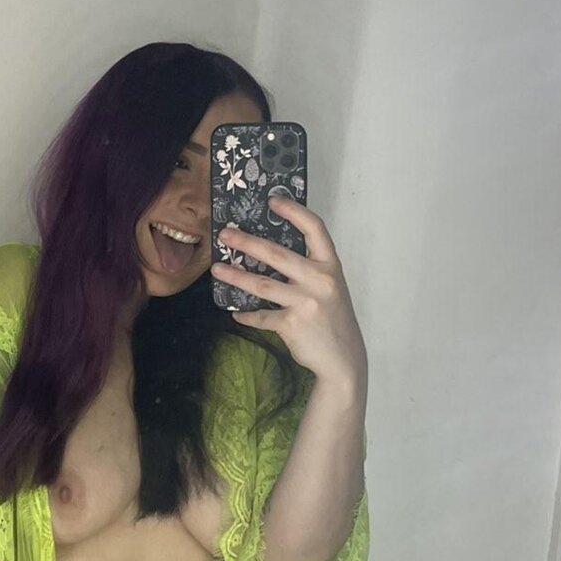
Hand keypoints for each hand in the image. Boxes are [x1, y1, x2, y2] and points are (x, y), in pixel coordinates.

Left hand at [211, 194, 367, 390]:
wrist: (343, 359)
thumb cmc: (333, 318)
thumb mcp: (329, 287)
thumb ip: (308, 270)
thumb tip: (269, 253)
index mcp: (330, 265)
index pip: (314, 228)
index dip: (293, 211)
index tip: (272, 201)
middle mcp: (319, 280)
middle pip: (277, 254)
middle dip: (247, 242)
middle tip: (225, 235)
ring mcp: (305, 302)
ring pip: (262, 285)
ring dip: (236, 276)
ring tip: (217, 269)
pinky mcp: (291, 324)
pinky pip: (261, 316)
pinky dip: (246, 315)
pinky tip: (236, 312)